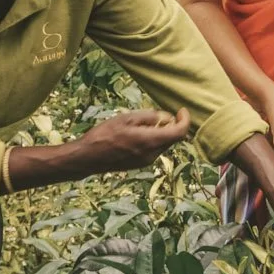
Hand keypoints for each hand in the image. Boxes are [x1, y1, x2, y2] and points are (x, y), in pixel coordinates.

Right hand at [73, 108, 189, 174]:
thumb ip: (150, 117)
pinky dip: (153, 139)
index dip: (185, 120)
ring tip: (141, 123)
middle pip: (172, 139)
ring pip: (163, 144)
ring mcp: (146, 161)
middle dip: (172, 125)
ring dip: (161, 132)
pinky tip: (136, 133)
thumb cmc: (105, 134)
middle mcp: (152, 155)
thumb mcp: (127, 118)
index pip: (179, 133)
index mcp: (151, 141)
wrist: (88, 157)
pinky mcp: (139, 164)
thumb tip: (167, 117)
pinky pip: (153, 149)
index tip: (181, 110)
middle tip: (159, 113)